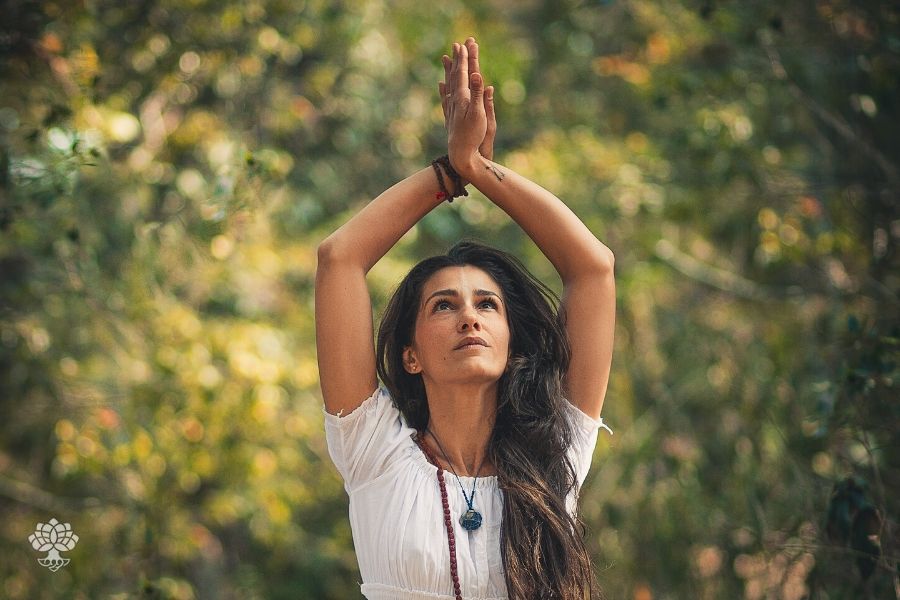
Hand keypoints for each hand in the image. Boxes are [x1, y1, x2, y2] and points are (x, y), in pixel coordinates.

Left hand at [440, 37, 495, 171]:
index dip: (464, 58)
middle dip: (458, 60)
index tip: (464, 44)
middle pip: (455, 76)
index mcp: (463, 98)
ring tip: (445, 58)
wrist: (461, 156)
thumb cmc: (473, 137)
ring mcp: (451, 109)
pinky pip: (445, 98)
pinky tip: (441, 85)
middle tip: (458, 45)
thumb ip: (478, 95)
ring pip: (448, 85)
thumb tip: (478, 76)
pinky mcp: (451, 118)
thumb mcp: (480, 116)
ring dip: (448, 71)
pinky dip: (444, 89)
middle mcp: (455, 101)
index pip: (463, 73)